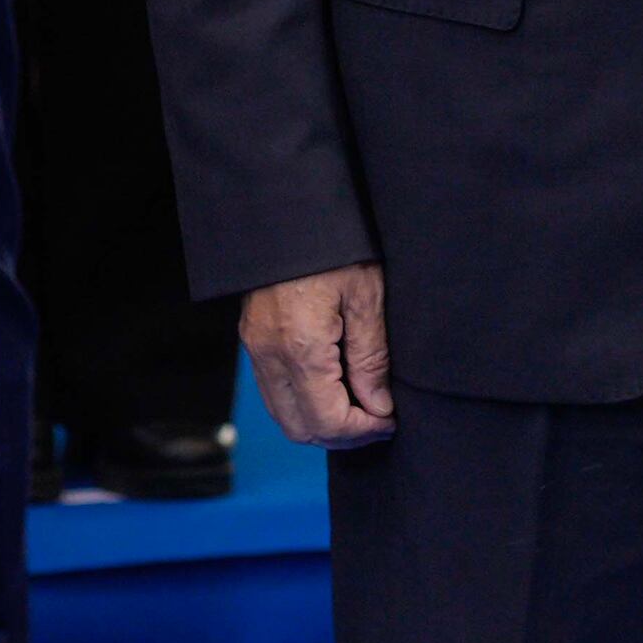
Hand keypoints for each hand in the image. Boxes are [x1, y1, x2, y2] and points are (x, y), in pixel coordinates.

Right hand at [241, 261, 394, 446]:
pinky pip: (273, 392)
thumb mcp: (366, 296)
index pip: (329, 421)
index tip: (390, 420)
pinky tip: (332, 387)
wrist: (289, 207)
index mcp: (301, 348)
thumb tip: (378, 406)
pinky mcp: (252, 339)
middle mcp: (270, 356)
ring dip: (320, 422)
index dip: (364, 431)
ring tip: (359, 405)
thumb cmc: (334, 244)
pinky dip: (302, 403)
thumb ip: (370, 358)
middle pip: (300, 429)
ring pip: (283, 416)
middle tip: (377, 419)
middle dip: (341, 435)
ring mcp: (255, 349)